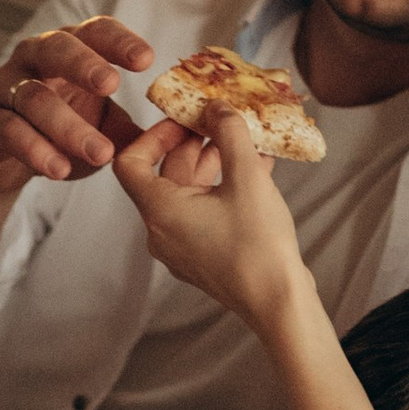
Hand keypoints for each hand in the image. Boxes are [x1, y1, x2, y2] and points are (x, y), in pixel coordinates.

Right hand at [0, 19, 151, 198]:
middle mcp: (34, 59)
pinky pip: (10, 131)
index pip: (95, 31)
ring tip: (100, 154)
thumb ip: (131, 127)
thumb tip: (175, 137)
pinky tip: (58, 168)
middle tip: (111, 84)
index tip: (147, 60)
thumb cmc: (56, 129)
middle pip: (57, 48)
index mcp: (69, 49)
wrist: (1, 157)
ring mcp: (8, 88)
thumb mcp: (100, 126)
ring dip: (68, 125)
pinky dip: (35, 150)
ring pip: (34, 97)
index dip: (119, 42)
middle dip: (84, 64)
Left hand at [112, 108, 310, 327]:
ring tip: (246, 141)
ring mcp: (180, 247)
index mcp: (159, 211)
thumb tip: (217, 106)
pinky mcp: (202, 257)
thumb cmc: (259, 245)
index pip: (130, 163)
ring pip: (189, 192)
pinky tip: (257, 168)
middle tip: (221, 121)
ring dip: (214, 162)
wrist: (278, 303)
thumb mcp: (247, 177)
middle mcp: (161, 231)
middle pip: (165, 174)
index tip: (184, 120)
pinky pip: (203, 212)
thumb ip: (230, 133)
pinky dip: (222, 187)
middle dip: (194, 143)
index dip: (153, 134)